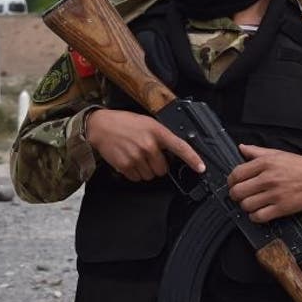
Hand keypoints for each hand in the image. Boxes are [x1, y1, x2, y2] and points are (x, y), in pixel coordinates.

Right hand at [84, 109, 205, 181]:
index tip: (201, 167)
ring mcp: (137, 156)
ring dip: (146, 170)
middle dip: (157, 165)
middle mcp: (148, 145)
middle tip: (147, 154)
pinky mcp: (126, 166)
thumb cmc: (124, 123)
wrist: (100, 126)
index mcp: (156, 131)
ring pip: (150, 176)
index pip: (180, 147)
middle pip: (163, 169)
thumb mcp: (147, 123)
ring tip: (136, 155)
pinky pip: (138, 178)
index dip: (192, 159)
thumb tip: (173, 153)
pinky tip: (129, 160)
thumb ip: (161, 136)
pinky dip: (135, 173)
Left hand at [228, 144, 301, 222]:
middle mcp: (268, 178)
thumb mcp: (277, 153)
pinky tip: (258, 212)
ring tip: (250, 203)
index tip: (233, 184)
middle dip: (235, 195)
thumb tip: (241, 148)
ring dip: (245, 206)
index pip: (237, 174)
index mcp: (265, 163)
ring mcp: (275, 194)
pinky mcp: (281, 208)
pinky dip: (255, 217)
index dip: (231, 181)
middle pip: (238, 191)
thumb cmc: (297, 166)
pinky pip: (259, 217)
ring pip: (246, 205)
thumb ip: (257, 151)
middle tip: (240, 195)